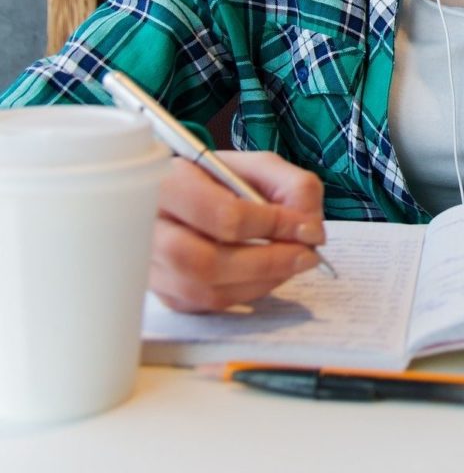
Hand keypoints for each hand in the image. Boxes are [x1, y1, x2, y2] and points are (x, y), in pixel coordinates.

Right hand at [151, 151, 326, 312]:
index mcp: (164, 183)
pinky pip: (206, 305)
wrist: (181, 196)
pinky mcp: (162, 292)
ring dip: (261, 282)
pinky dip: (245, 293)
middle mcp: (145, 228)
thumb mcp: (258, 167)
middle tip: (307, 256)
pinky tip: (263, 274)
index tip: (309, 229)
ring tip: (290, 263)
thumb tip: (310, 228)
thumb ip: (292, 186)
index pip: (222, 215)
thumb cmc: (220, 180)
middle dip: (268, 263)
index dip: (274, 226)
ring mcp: (149, 265)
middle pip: (205, 262)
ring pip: (205, 291)